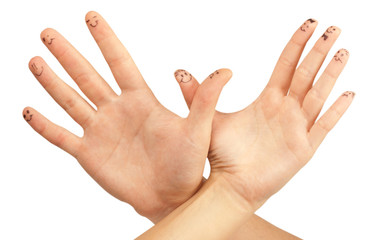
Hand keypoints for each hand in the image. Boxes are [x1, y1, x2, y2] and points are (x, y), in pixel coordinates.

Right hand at [24, 11, 231, 222]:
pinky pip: (61, 136)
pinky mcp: (89, 154)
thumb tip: (227, 70)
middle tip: (47, 32)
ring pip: (71, 100)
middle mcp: (117, 110)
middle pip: (88, 76)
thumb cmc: (187, 164)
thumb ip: (206, 99)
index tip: (92, 16)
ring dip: (51, 81)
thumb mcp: (198, 129)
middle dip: (68, 54)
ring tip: (35, 61)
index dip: (105, 40)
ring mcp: (101, 131)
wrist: (172, 195)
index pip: (120, 62)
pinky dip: (44, 124)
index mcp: (141, 100)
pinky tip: (27, 110)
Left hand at [175, 19, 354, 208]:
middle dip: (319, 51)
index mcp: (268, 100)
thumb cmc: (222, 155)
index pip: (286, 65)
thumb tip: (179, 72)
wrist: (230, 186)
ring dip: (331, 73)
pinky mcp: (302, 148)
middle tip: (334, 28)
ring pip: (318, 95)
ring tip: (343, 52)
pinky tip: (348, 93)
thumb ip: (198, 95)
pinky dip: (336, 111)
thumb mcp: (209, 119)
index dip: (298, 44)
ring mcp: (296, 128)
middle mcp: (286, 110)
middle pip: (306, 74)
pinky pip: (323, 126)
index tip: (309, 24)